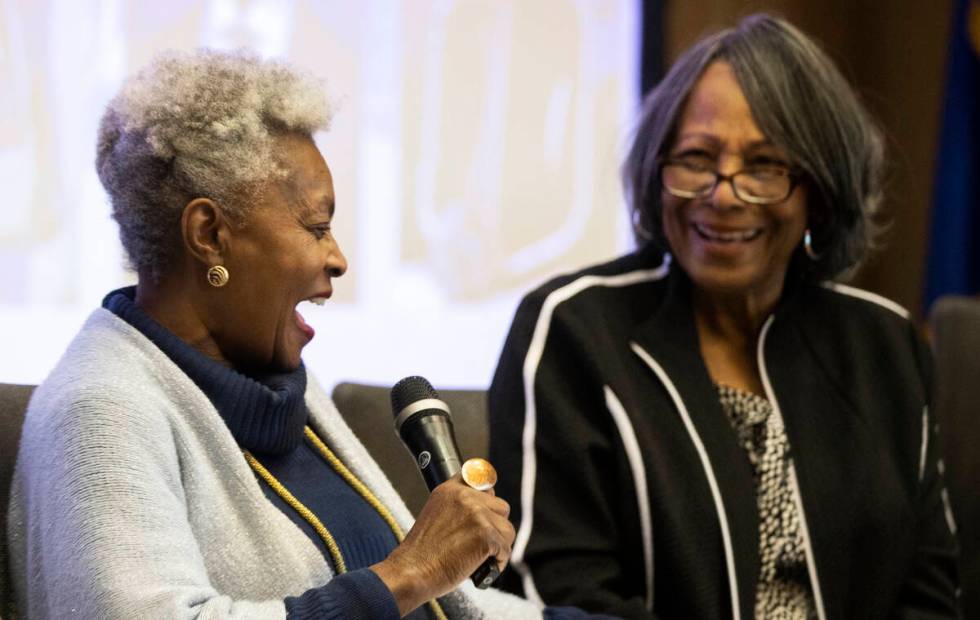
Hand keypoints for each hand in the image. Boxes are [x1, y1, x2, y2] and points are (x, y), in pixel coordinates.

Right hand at [370, 474, 514, 614]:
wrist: (411, 572)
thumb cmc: (422, 553)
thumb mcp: (435, 515)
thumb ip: (458, 507)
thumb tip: (486, 510)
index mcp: (449, 490)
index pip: (482, 480)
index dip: (487, 498)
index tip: (485, 510)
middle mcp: (464, 496)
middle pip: (501, 507)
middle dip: (495, 527)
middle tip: (479, 543)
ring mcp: (477, 514)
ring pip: (507, 529)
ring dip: (498, 546)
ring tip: (479, 557)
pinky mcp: (486, 534)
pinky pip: (506, 549)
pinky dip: (497, 563)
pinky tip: (481, 568)